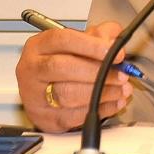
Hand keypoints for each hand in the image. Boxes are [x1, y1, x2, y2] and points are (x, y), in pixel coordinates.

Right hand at [16, 21, 132, 132]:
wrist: (40, 90)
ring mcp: (35, 95)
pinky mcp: (45, 118)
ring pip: (68, 94)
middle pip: (63, 68)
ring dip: (101, 92)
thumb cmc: (60, 63)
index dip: (92, 46)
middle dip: (98, 72)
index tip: (114, 52)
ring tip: (121, 89)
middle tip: (121, 74)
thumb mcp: (78, 42)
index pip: (64, 40)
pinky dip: (99, 109)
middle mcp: (33, 69)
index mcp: (39, 45)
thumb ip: (99, 35)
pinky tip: (113, 102)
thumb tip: (116, 40)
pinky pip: (74, 115)